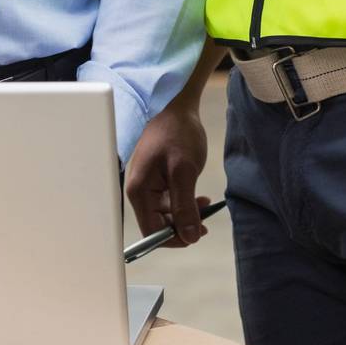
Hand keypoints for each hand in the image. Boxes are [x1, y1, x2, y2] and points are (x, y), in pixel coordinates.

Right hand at [126, 97, 212, 246]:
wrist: (177, 106)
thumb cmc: (177, 132)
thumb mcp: (184, 170)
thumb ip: (185, 205)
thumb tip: (189, 237)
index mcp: (139, 190)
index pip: (151, 231)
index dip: (173, 238)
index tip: (196, 234)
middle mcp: (139, 191)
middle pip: (158, 224)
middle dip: (182, 225)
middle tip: (205, 221)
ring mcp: (148, 185)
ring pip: (166, 214)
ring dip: (186, 214)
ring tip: (206, 204)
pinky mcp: (157, 180)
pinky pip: (169, 201)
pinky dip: (185, 203)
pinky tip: (200, 197)